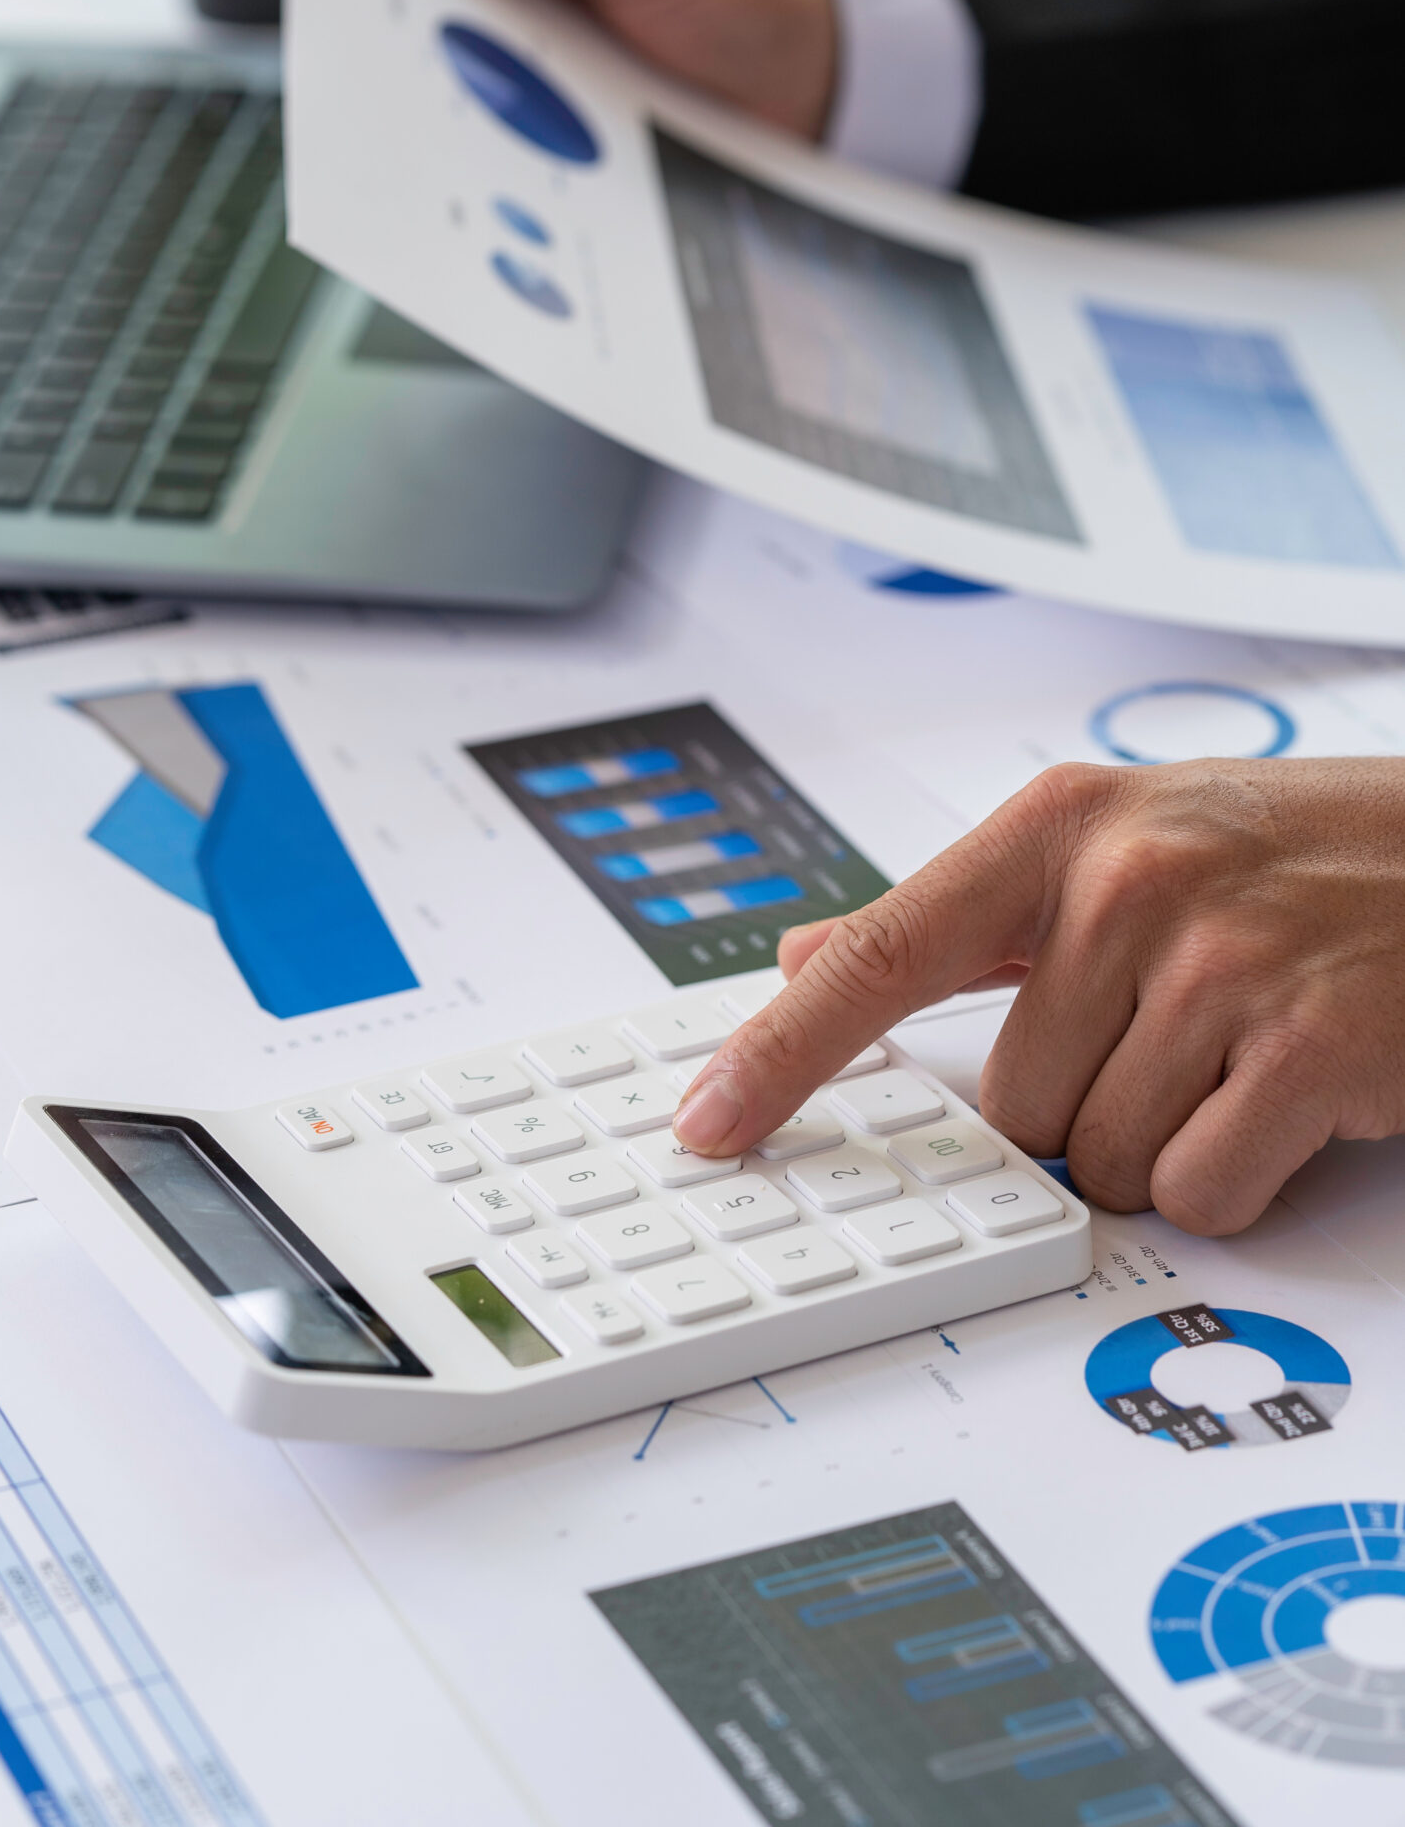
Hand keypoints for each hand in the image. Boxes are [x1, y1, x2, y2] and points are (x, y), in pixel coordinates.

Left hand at [673, 757, 1404, 1233]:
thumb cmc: (1293, 855)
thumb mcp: (1118, 841)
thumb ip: (960, 917)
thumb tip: (803, 954)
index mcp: (1060, 826)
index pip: (881, 951)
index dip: (781, 1048)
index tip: (709, 1118)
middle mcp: (1128, 881)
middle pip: (1011, 1105)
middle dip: (1088, 1104)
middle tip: (1177, 1032)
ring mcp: (1219, 962)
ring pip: (1100, 1159)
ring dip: (1166, 1140)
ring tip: (1238, 1051)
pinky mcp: (1308, 1046)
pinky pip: (1198, 1191)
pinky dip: (1238, 1175)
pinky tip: (1286, 1094)